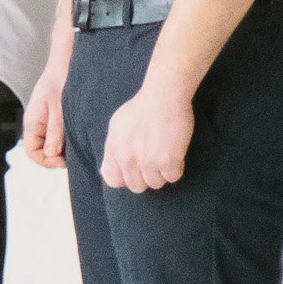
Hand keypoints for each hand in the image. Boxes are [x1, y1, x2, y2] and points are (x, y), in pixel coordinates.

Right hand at [23, 5, 75, 171]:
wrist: (66, 60)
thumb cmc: (61, 81)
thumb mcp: (59, 109)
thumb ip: (55, 132)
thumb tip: (52, 154)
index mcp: (32, 122)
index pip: (33, 152)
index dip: (47, 161)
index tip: (64, 160)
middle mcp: (37, 123)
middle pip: (42, 150)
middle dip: (57, 156)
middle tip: (75, 154)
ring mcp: (46, 120)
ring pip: (52, 143)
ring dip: (64, 147)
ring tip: (79, 143)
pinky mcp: (55, 116)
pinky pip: (58, 135)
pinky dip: (67, 139)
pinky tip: (79, 134)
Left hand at [100, 79, 194, 195]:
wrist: (163, 96)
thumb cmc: (141, 108)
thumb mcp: (117, 126)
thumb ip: (113, 148)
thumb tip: (106, 171)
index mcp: (113, 149)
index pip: (112, 180)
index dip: (125, 179)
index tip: (135, 172)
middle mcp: (127, 158)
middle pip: (137, 186)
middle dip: (146, 177)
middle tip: (154, 162)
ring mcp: (148, 161)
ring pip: (156, 183)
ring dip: (162, 173)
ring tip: (165, 154)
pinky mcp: (168, 161)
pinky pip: (173, 177)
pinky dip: (176, 168)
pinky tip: (176, 153)